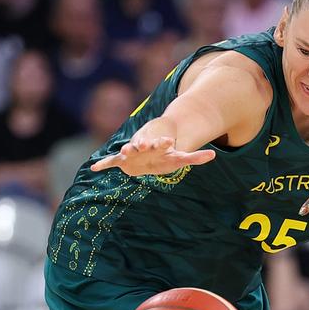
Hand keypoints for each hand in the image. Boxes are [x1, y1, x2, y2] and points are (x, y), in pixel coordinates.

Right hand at [91, 119, 214, 175]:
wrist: (146, 153)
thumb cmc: (164, 158)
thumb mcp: (179, 159)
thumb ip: (195, 157)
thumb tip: (213, 155)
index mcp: (158, 148)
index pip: (162, 144)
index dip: (164, 144)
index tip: (168, 141)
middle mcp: (144, 148)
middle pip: (144, 146)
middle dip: (144, 145)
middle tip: (144, 144)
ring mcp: (132, 153)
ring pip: (128, 151)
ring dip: (126, 151)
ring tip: (124, 152)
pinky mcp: (121, 160)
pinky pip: (110, 162)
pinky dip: (103, 165)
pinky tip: (94, 168)